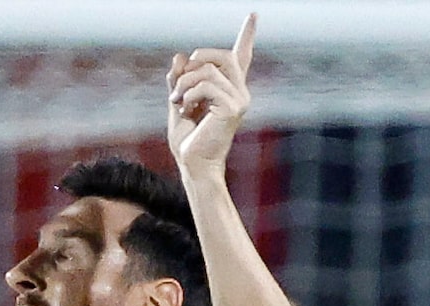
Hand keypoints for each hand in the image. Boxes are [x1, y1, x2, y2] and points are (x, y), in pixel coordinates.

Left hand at [168, 15, 256, 177]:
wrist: (194, 166)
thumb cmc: (188, 141)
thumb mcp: (178, 102)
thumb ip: (179, 79)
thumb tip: (179, 56)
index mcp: (229, 90)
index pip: (241, 57)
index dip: (247, 35)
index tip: (253, 15)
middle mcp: (239, 92)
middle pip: (220, 55)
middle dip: (195, 61)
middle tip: (179, 81)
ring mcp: (240, 99)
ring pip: (209, 68)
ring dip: (185, 81)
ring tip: (177, 100)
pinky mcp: (234, 108)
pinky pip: (206, 84)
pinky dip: (188, 92)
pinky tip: (183, 107)